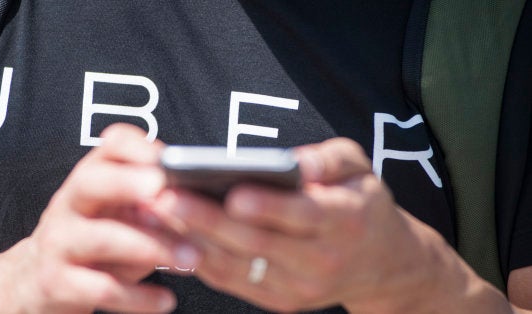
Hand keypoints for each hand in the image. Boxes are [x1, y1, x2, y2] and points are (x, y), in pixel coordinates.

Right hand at [0, 124, 199, 313]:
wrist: (34, 282)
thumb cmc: (94, 242)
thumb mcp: (118, 216)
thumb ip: (151, 207)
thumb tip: (194, 206)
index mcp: (91, 179)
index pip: (110, 146)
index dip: (137, 146)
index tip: (168, 159)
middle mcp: (69, 204)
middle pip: (91, 182)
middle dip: (129, 183)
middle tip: (165, 190)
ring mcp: (58, 243)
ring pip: (102, 238)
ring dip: (152, 247)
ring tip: (190, 259)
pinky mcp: (56, 284)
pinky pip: (101, 288)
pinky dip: (138, 297)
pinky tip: (166, 301)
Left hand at [153, 138, 510, 312]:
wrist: (381, 263)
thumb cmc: (361, 202)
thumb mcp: (359, 167)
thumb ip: (327, 160)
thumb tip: (290, 162)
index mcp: (346, 221)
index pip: (304, 215)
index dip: (268, 207)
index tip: (233, 192)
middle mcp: (323, 261)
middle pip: (258, 243)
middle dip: (208, 221)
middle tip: (166, 197)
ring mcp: (300, 288)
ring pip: (238, 266)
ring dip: (192, 242)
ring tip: (155, 215)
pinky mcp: (280, 301)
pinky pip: (233, 282)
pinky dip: (200, 261)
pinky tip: (171, 237)